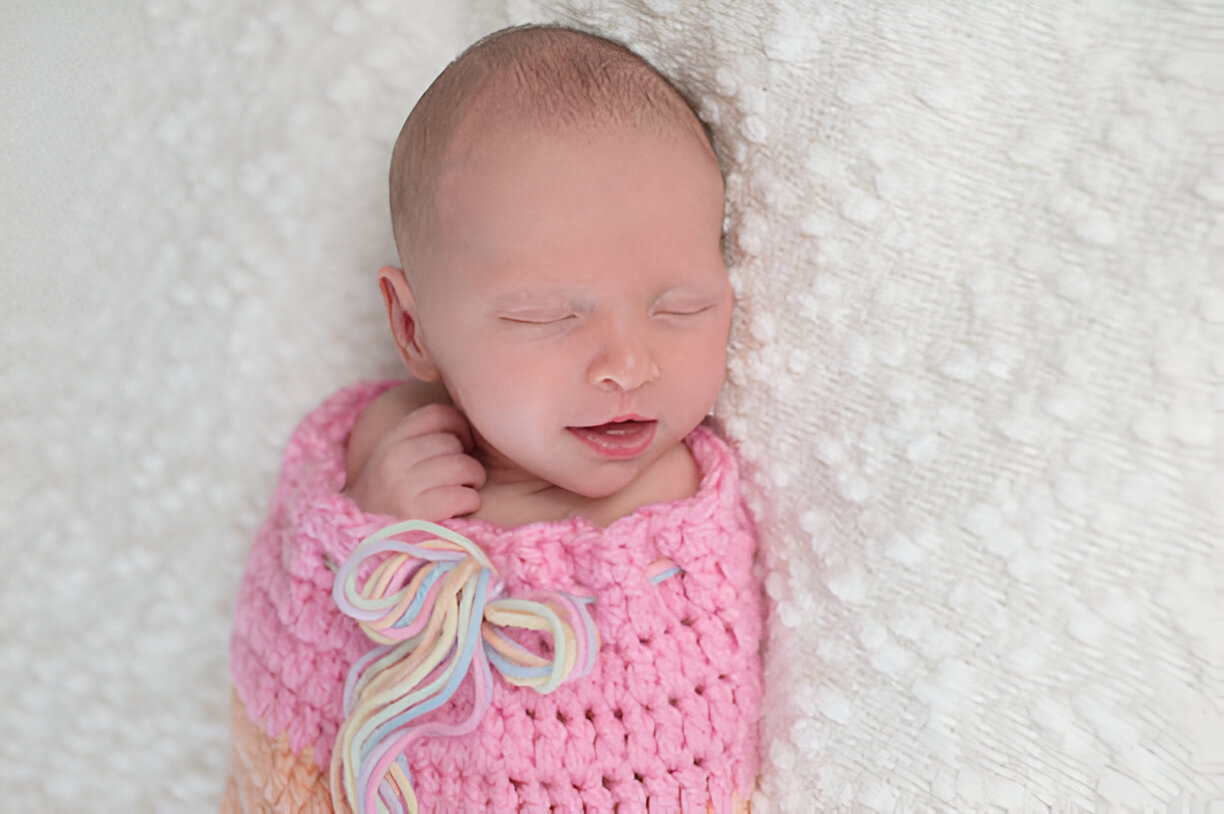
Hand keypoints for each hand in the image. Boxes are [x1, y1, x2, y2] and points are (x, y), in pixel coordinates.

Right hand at [343, 402, 485, 521]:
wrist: (366, 546)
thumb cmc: (391, 499)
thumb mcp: (394, 461)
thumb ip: (421, 437)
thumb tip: (465, 412)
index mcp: (389, 442)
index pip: (436, 414)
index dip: (458, 426)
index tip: (461, 445)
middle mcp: (393, 460)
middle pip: (454, 442)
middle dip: (466, 459)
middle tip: (458, 478)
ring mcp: (404, 487)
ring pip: (465, 466)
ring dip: (472, 481)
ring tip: (461, 491)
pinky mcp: (419, 514)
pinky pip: (466, 495)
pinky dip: (470, 502)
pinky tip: (459, 509)